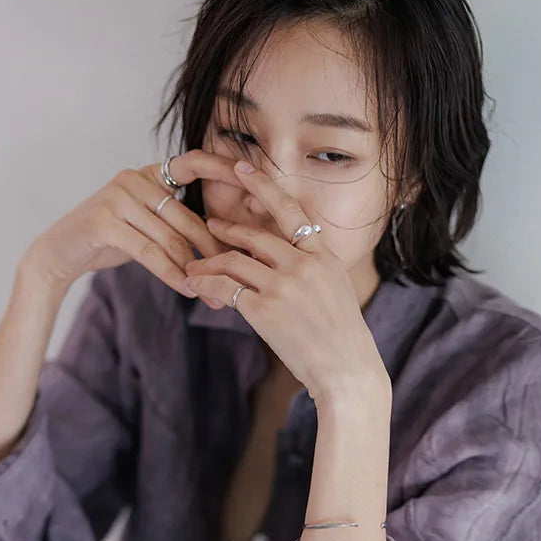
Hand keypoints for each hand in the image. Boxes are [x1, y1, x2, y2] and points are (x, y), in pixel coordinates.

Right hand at [23, 152, 244, 298]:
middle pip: (187, 217)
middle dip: (213, 249)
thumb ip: (174, 224)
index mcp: (149, 174)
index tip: (255, 178)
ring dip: (194, 269)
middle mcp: (134, 179)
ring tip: (212, 292)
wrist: (59, 253)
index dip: (224, 168)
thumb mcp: (144, 225)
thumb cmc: (107, 240)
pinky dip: (170, 273)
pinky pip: (149, 252)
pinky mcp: (105, 222)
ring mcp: (118, 197)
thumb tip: (219, 243)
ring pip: (170, 237)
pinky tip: (186, 289)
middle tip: (236, 273)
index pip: (194, 162)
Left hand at [183, 160, 390, 408]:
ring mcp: (283, 287)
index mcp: (323, 256)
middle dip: (227, 230)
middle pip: (255, 236)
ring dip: (209, 262)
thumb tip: (283, 262)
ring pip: (233, 260)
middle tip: (208, 226)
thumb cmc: (342, 338)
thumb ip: (310, 269)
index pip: (290, 211)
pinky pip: (225, 288)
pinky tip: (195, 284)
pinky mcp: (264, 311)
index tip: (243, 170)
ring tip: (194, 265)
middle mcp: (303, 265)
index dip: (264, 187)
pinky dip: (205, 283)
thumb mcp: (335, 291)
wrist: (347, 370)